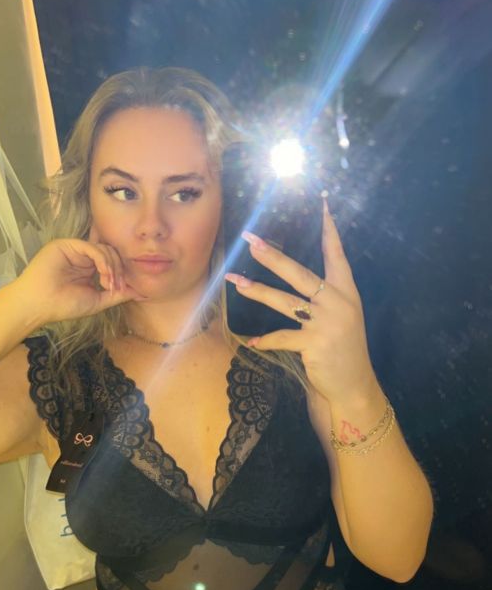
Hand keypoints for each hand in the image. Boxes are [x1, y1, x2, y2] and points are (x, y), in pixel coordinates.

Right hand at [16, 237, 147, 324]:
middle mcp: (83, 256)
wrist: (40, 305)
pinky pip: (92, 247)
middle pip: (111, 253)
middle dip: (118, 270)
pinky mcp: (67, 245)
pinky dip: (102, 260)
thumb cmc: (64, 305)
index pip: (112, 262)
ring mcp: (75, 249)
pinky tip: (103, 274)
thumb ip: (118, 294)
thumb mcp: (98, 300)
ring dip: (111, 267)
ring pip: (104, 249)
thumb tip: (141, 292)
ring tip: (108, 284)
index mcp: (89, 268)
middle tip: (115, 287)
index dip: (121, 273)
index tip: (122, 289)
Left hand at [224, 197, 376, 403]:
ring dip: (257, 291)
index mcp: (346, 291)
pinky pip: (282, 337)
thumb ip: (325, 295)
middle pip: (300, 273)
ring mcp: (326, 323)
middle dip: (272, 256)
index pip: (336, 254)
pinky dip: (265, 340)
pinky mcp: (314, 344)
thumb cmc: (342, 346)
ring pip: (285, 301)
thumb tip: (294, 274)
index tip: (321, 205)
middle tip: (251, 240)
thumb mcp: (342, 315)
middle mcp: (337, 302)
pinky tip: (251, 342)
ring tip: (235, 281)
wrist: (353, 384)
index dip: (329, 230)